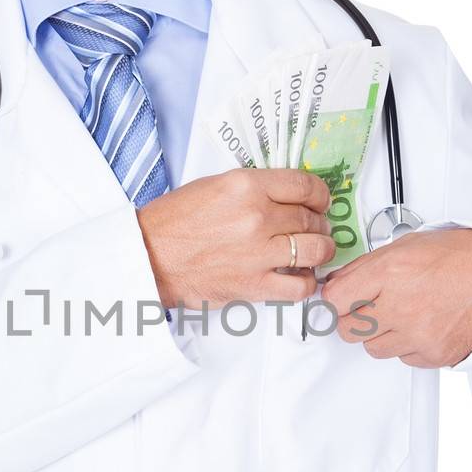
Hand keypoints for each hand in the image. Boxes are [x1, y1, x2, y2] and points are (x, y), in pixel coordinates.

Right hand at [137, 168, 335, 307]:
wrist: (149, 256)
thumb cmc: (175, 221)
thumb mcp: (215, 185)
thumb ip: (254, 187)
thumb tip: (288, 196)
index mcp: (247, 186)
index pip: (305, 186)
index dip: (321, 195)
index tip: (321, 202)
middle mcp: (257, 217)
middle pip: (311, 218)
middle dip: (320, 223)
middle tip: (317, 228)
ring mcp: (259, 253)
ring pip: (316, 250)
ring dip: (322, 250)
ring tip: (316, 251)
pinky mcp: (254, 285)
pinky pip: (300, 286)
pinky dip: (306, 282)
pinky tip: (299, 276)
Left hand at [323, 227, 471, 365]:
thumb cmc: (463, 257)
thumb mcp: (409, 245)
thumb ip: (367, 266)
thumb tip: (338, 283)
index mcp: (392, 272)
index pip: (335, 300)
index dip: (334, 300)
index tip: (339, 299)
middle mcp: (401, 306)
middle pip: (348, 330)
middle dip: (352, 318)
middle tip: (368, 307)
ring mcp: (417, 334)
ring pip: (372, 348)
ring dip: (380, 334)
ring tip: (402, 314)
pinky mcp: (433, 354)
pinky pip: (402, 357)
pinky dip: (406, 345)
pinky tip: (422, 324)